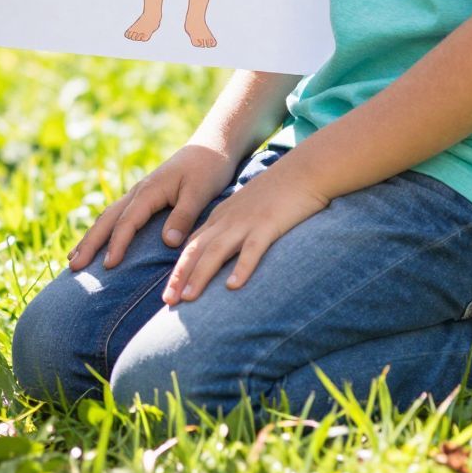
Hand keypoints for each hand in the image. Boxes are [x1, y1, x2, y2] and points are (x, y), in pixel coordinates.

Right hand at [68, 143, 237, 271]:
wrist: (212, 146)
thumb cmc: (208, 168)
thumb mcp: (199, 192)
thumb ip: (183, 216)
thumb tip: (166, 242)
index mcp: (148, 191)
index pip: (126, 222)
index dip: (116, 244)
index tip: (107, 266)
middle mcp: (138, 192)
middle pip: (106, 220)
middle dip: (89, 243)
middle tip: (72, 266)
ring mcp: (138, 194)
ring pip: (107, 217)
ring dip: (90, 238)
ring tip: (74, 259)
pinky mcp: (144, 198)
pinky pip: (116, 216)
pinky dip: (103, 230)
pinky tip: (98, 242)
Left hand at [163, 159, 329, 303]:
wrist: (303, 170)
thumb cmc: (278, 195)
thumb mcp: (247, 211)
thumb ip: (233, 230)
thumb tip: (224, 259)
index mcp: (220, 218)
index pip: (192, 247)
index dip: (178, 271)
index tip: (168, 295)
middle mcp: (228, 220)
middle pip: (196, 250)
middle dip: (179, 276)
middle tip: (168, 302)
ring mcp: (247, 222)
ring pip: (217, 251)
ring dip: (200, 275)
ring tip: (189, 298)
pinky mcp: (269, 224)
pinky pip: (252, 248)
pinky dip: (241, 267)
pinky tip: (233, 286)